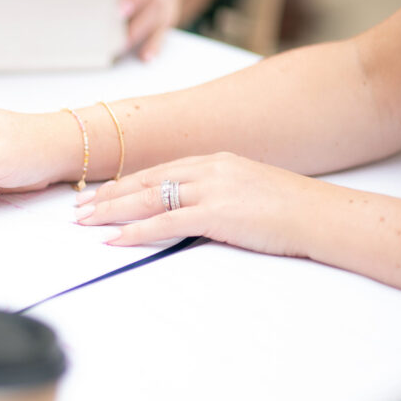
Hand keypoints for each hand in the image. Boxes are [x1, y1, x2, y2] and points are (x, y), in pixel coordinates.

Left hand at [73, 152, 333, 256]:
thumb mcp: (247, 190)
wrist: (322, 215)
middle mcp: (208, 169)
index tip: (98, 195)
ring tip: (85, 223)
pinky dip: (136, 231)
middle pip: (144, 182)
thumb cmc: (291, 209)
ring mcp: (212, 189)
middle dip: (107, 197)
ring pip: (148, 198)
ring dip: (111, 212)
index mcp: (214, 161)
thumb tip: (190, 211)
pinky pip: (166, 222)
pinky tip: (116, 238)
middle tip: (78, 210)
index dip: (123, 185)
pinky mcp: (217, 213)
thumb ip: (216, 195)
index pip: (157, 172)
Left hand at [120, 0, 182, 61]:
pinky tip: (146, 56)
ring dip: (143, 35)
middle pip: (154, 1)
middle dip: (138, 21)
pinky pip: (164, 32)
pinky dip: (155, 45)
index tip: (120, 11)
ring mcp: (168, 1)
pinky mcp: (169, 17)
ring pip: (160, 17)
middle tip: (121, 37)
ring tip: (126, 46)